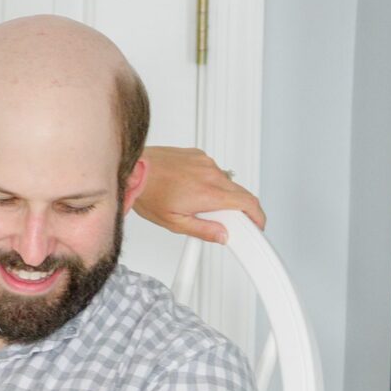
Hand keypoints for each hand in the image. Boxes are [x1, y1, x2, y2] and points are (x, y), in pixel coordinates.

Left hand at [134, 146, 265, 245]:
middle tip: (226, 221)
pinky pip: (213, 171)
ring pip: (226, 182)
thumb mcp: (174, 222)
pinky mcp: (198, 155)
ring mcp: (205, 162)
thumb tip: (222, 236)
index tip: (257, 225)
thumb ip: (203, 231)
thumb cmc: (148, 193)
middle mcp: (211, 174)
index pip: (248, 203)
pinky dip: (209, 181)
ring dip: (221, 194)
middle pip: (241, 193)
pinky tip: (190, 188)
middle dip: (240, 209)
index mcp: (209, 193)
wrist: (133, 169)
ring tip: (198, 203)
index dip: (258, 216)